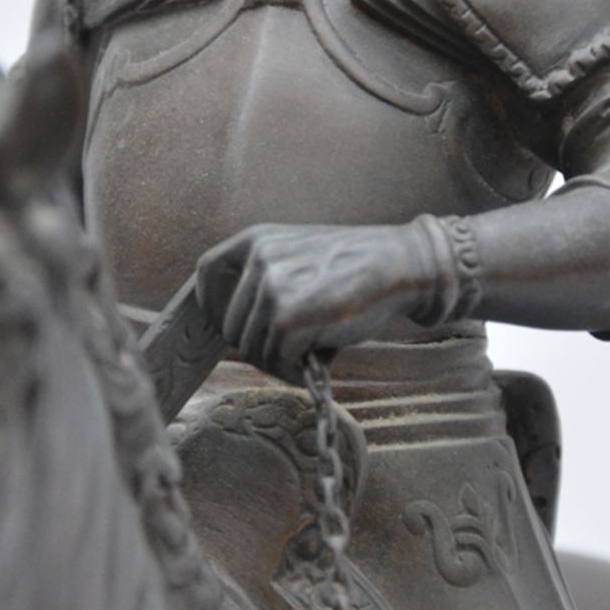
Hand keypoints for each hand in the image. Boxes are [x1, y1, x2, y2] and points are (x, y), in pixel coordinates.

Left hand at [195, 222, 428, 381]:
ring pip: (251, 347)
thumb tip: (238, 325)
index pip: (208, 271)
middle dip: (260, 347)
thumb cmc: (355, 268)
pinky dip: (295, 371)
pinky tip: (319, 361)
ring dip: (279, 362)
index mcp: (258, 239)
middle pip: (232, 325)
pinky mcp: (287, 320)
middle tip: (293, 351)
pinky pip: (276, 360)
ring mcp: (271, 289)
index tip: (225, 323)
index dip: (212, 303)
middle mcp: (260, 260)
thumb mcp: (300, 254)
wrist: (401, 266)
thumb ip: (267, 276)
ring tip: (311, 353)